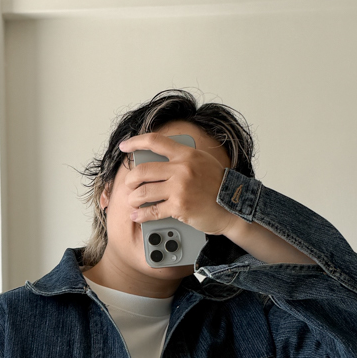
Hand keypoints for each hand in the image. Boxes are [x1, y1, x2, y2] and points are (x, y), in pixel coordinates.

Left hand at [118, 133, 233, 235]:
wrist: (233, 206)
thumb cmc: (218, 185)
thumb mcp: (202, 162)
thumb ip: (182, 158)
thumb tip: (158, 160)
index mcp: (186, 154)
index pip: (155, 141)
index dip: (135, 142)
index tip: (124, 146)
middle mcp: (181, 168)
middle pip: (143, 171)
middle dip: (131, 179)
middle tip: (129, 184)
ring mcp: (179, 188)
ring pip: (144, 192)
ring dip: (134, 198)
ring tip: (133, 201)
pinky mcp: (179, 206)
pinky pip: (153, 211)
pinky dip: (141, 215)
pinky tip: (137, 216)